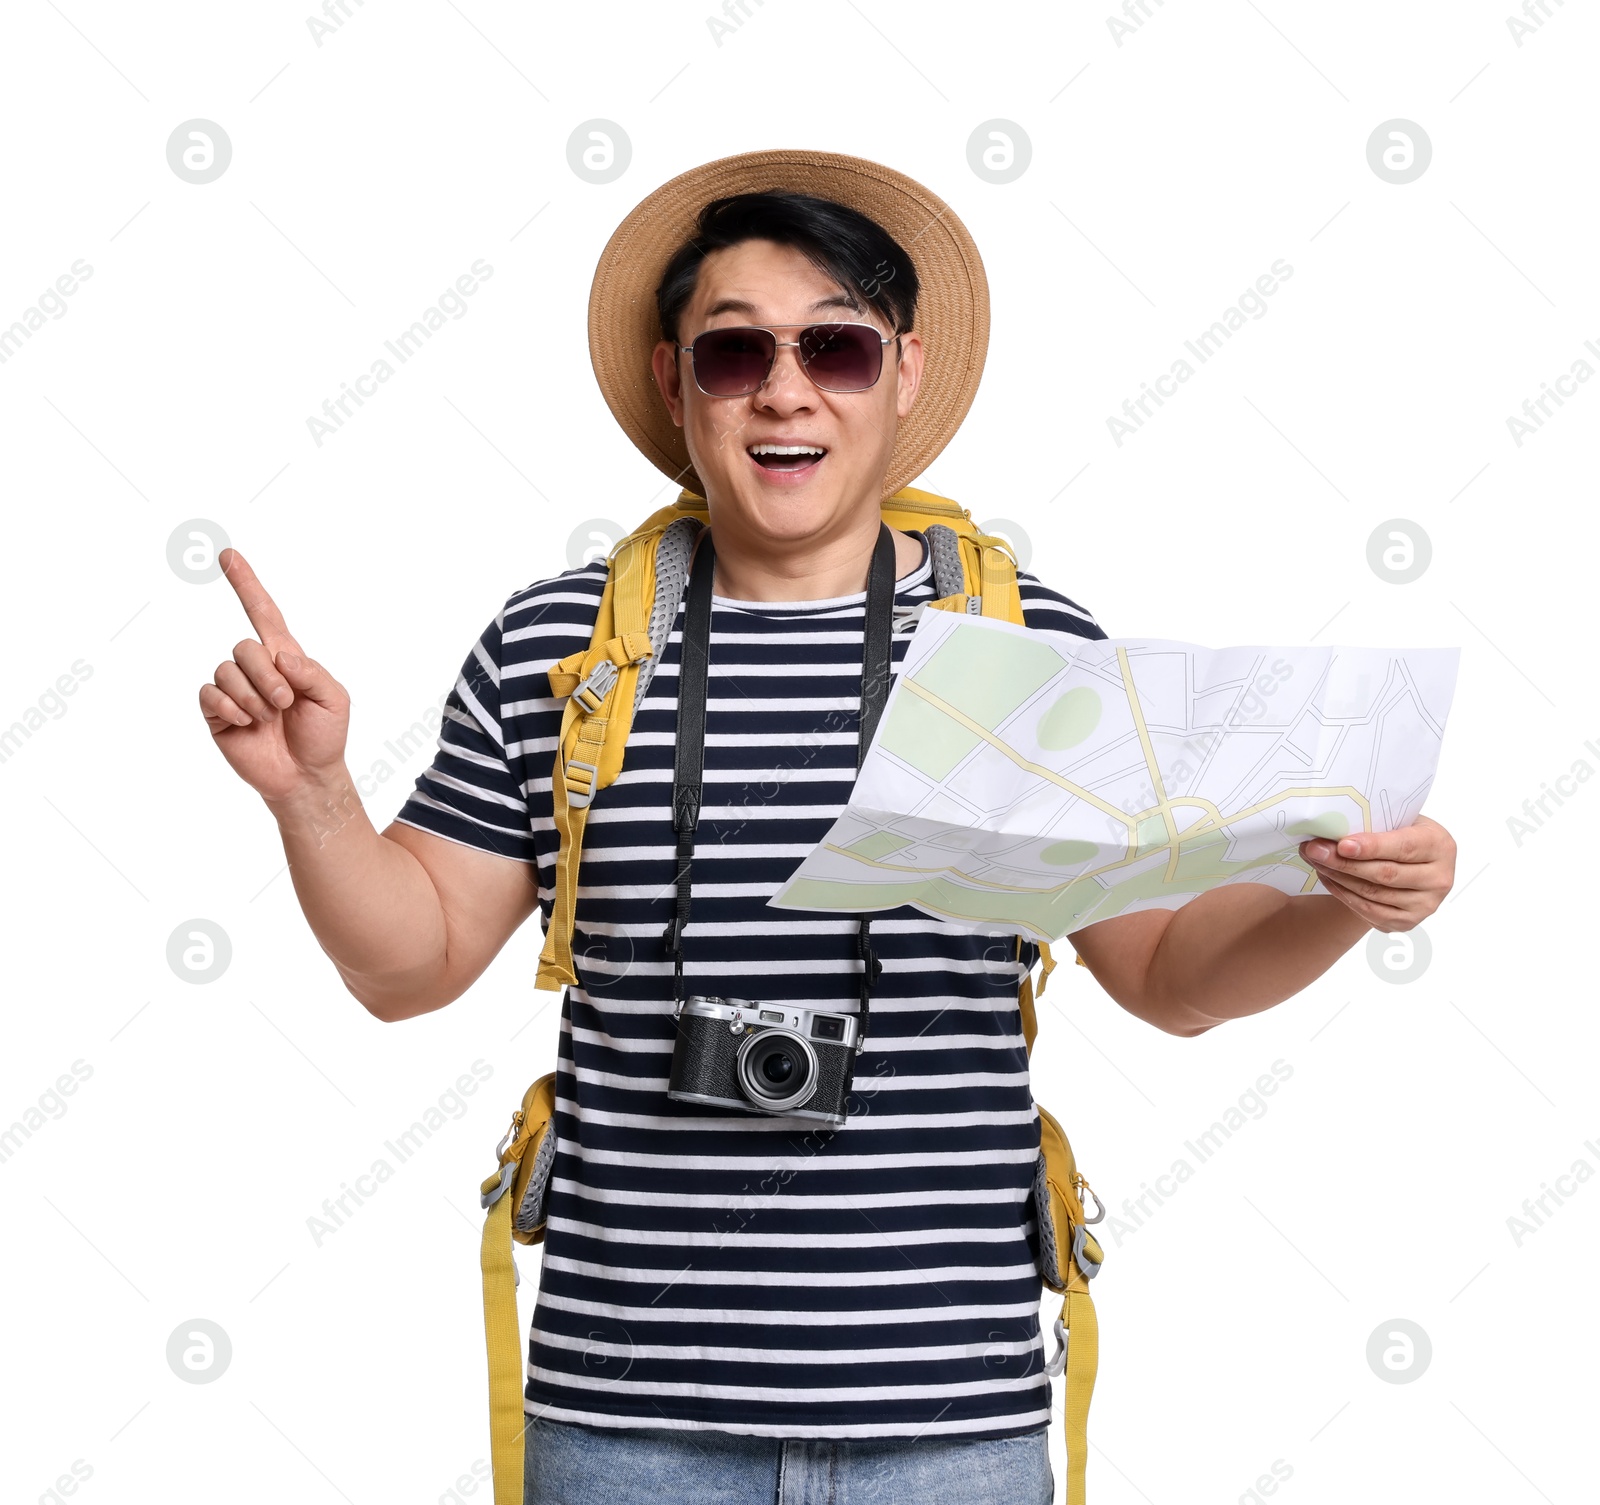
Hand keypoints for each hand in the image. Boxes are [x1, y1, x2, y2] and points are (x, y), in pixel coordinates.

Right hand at [197, 549, 351, 803]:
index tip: (229, 555)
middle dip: (266, 677)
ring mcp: (234, 689)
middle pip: (244, 646)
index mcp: (285, 658)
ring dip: (253, 697)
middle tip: (285, 704)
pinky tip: (247, 724)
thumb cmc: (324, 735)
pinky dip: (232, 708)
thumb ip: (311, 672)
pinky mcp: (217, 713)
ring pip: (227, 670)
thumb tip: (279, 657)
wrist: (307, 775)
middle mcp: (256, 668)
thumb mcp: (334, 698)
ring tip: (269, 719)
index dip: (246, 584)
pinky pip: (210, 694)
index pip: (263, 613)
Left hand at [1298, 814, 1455, 932]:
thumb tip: (1331, 826)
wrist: (1413, 863)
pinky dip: (1343, 894)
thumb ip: (1377, 824)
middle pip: (1385, 874)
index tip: (1342, 845)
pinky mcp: (1407, 922)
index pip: (1404, 848)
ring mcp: (1425, 905)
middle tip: (1314, 850)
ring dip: (1338, 877)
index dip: (1372, 847)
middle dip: (1344, 862)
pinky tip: (1327, 878)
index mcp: (1440, 846)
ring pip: (1373, 894)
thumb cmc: (1403, 834)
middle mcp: (1439, 879)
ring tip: (1315, 861)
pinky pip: (1368, 910)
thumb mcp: (1401, 821)